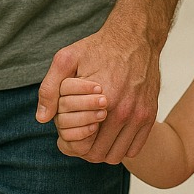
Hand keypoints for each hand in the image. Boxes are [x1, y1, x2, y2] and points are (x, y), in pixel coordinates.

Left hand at [36, 12, 160, 163]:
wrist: (135, 37)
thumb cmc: (98, 48)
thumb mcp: (67, 58)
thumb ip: (50, 88)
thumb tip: (43, 119)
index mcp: (101, 100)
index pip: (82, 145)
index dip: (71, 144)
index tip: (67, 136)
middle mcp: (124, 110)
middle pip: (97, 155)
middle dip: (85, 150)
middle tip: (79, 136)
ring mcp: (140, 114)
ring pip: (116, 156)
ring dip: (104, 151)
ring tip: (94, 136)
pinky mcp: (150, 114)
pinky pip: (134, 149)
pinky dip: (122, 147)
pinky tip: (112, 132)